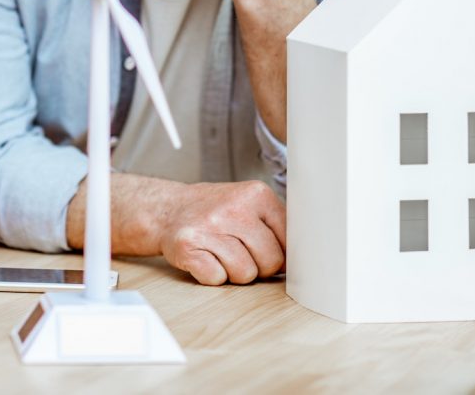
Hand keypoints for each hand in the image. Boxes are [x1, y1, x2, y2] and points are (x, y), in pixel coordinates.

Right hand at [155, 180, 284, 284]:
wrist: (168, 209)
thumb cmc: (215, 211)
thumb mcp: (249, 203)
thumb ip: (277, 224)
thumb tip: (306, 259)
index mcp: (256, 194)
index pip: (289, 241)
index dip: (280, 254)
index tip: (268, 252)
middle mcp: (233, 208)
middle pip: (270, 262)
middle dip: (259, 266)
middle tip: (240, 252)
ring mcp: (208, 227)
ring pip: (245, 274)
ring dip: (235, 272)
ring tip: (221, 254)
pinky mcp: (187, 247)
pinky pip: (217, 279)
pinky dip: (213, 276)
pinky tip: (206, 258)